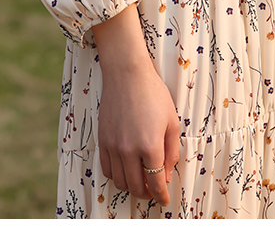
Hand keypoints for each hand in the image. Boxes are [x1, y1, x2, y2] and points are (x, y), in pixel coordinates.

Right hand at [97, 56, 180, 206]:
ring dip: (131, 186)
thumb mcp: (172, 121)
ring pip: (120, 181)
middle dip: (146, 193)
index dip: (161, 195)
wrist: (126, 74)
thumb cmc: (153, 93)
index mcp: (150, 145)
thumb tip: (166, 175)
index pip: (156, 182)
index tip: (164, 200)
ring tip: (140, 180)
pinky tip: (125, 169)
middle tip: (153, 190)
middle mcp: (130, 150)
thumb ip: (171, 151)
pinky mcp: (102, 140)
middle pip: (136, 186)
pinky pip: (107, 169)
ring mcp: (114, 146)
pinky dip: (116, 175)